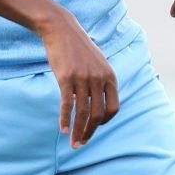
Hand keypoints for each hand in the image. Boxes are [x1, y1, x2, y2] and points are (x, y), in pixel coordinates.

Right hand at [36, 9, 119, 146]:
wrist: (61, 30)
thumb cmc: (78, 49)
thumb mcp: (97, 64)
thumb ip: (100, 82)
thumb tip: (94, 105)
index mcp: (110, 77)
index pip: (113, 108)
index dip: (104, 121)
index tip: (94, 126)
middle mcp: (99, 79)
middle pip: (98, 114)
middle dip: (90, 132)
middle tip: (82, 144)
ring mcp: (83, 78)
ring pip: (83, 113)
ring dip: (79, 131)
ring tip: (74, 144)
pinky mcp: (66, 78)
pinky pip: (67, 105)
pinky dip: (65, 120)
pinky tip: (63, 130)